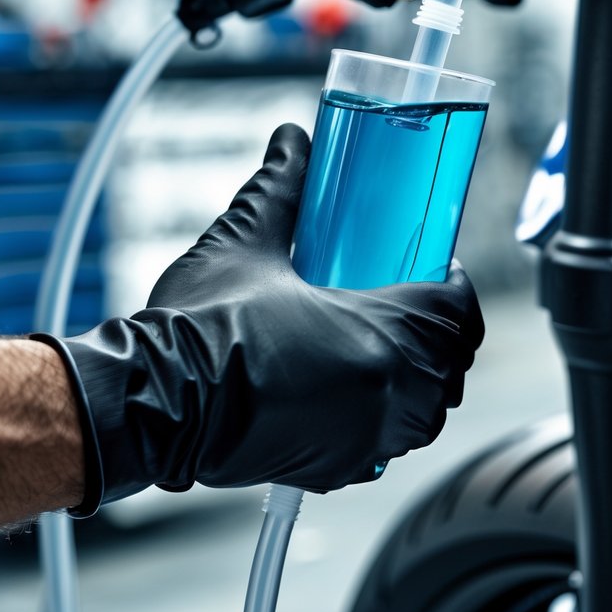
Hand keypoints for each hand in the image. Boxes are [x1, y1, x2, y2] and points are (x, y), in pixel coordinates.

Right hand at [45, 125, 483, 512]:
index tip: (431, 269)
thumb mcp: (244, 242)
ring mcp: (365, 437)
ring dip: (417, 378)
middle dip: (438, 331)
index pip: (456, 308)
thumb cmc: (197, 327)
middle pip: (450, 362)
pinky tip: (348, 392)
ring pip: (426, 410)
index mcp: (380, 333)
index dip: (451, 284)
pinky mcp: (338, 468)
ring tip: (379, 346)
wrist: (155, 402)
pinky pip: (387, 445)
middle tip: (405, 302)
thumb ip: (280, 188)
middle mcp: (386, 392)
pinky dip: (383, 419)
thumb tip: (292, 143)